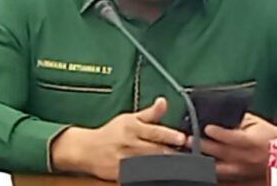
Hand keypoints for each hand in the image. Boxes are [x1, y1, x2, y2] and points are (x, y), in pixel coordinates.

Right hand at [51, 97, 185, 180]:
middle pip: (154, 150)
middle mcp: (129, 143)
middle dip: (172, 153)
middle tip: (189, 156)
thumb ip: (150, 113)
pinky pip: (139, 175)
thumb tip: (164, 101)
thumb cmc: (112, 132)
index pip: (154, 131)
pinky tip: (162, 175)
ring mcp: (125, 160)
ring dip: (165, 165)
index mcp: (132, 127)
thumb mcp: (129, 118)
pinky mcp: (121, 174)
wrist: (87, 149)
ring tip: (180, 166)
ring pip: (149, 164)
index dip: (169, 135)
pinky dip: (151, 175)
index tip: (182, 138)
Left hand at [189, 113, 276, 179]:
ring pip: (217, 167)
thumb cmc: (268, 134)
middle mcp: (245, 157)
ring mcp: (241, 170)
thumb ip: (236, 119)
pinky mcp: (238, 177)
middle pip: (220, 153)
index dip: (218, 133)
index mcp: (251, 141)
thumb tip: (217, 114)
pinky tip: (196, 163)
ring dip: (201, 159)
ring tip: (186, 152)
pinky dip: (207, 169)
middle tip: (185, 139)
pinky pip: (219, 175)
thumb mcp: (254, 121)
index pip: (233, 138)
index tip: (205, 127)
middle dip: (201, 145)